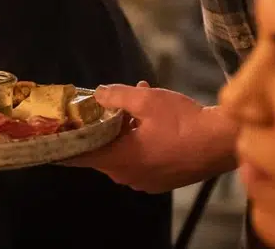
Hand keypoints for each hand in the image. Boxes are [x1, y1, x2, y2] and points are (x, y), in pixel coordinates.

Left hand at [61, 82, 238, 193]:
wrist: (223, 143)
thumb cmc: (184, 122)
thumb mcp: (146, 99)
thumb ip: (115, 95)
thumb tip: (97, 93)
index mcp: (120, 160)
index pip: (80, 156)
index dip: (64, 145)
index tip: (51, 136)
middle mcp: (128, 176)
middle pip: (103, 151)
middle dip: (102, 126)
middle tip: (104, 102)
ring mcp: (146, 181)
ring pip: (124, 152)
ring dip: (125, 128)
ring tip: (137, 97)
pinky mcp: (162, 179)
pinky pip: (141, 158)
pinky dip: (140, 138)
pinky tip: (152, 115)